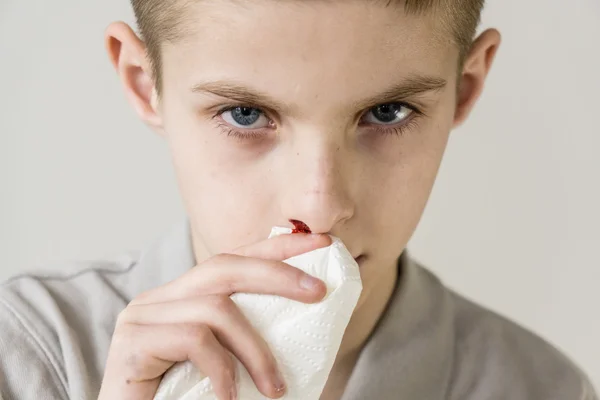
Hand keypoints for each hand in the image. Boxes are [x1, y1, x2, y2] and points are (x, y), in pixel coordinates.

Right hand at [98, 233, 329, 399]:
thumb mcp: (228, 363)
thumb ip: (250, 337)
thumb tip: (309, 315)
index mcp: (182, 299)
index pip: (233, 260)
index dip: (276, 248)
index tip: (319, 243)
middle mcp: (159, 299)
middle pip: (223, 267)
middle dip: (278, 275)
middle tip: (319, 291)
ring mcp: (140, 318)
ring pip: (215, 308)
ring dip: (256, 350)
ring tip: (275, 388)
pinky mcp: (131, 344)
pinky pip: (194, 340)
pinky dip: (222, 370)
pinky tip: (229, 397)